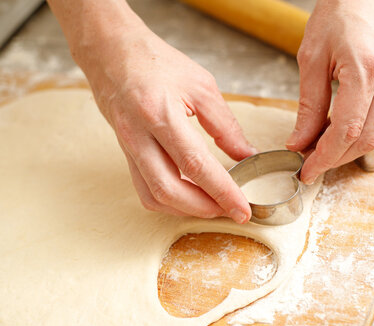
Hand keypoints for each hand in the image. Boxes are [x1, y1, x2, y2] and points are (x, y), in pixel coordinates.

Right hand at [76, 26, 255, 222]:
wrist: (110, 51)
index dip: (221, 191)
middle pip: (170, 190)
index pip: (196, 164)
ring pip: (153, 196)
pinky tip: (188, 197)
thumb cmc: (155, 61)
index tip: (242, 209)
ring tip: (213, 206)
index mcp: (160, 113)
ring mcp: (128, 147)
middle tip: (230, 210)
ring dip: (185, 209)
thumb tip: (246, 155)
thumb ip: (225, 125)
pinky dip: (168, 201)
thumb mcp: (201, 86)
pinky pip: (143, 189)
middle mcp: (139, 135)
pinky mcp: (125, 153)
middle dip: (204, 208)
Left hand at [287, 0, 373, 183]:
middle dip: (337, 159)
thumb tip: (299, 141)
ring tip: (323, 152)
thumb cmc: (339, 12)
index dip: (325, 157)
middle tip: (312, 166)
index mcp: (365, 70)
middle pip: (366, 139)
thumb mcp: (312, 57)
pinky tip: (341, 134)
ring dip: (350, 150)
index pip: (346, 130)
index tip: (307, 170)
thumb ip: (309, 105)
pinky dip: (362, 134)